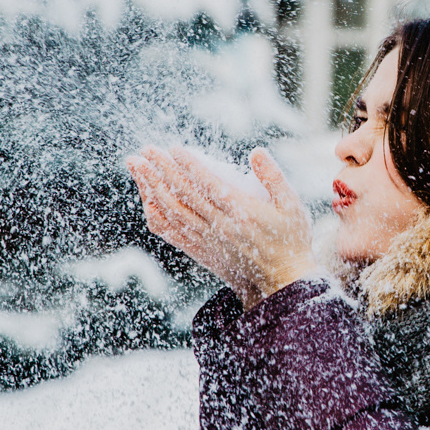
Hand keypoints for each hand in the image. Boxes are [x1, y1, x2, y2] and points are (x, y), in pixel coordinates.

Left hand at [127, 146, 314, 304]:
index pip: (208, 184)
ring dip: (152, 188)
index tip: (173, 149)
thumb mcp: (291, 204)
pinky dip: (157, 216)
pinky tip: (146, 202)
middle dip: (162, 170)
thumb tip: (256, 151)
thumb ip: (274, 176)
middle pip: (183, 195)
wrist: (282, 281)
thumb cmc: (290, 239)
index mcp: (242, 212)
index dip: (189, 165)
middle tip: (146, 150)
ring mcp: (208, 240)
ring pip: (173, 212)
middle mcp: (220, 227)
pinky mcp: (202, 251)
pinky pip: (173, 233)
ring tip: (137, 167)